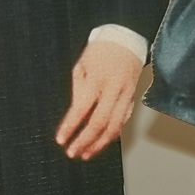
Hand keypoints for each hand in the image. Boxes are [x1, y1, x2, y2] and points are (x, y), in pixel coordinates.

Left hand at [55, 41, 145, 160]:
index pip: (81, 109)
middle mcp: (114, 90)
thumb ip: (78, 90)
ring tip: (86, 154)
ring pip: (115, 127)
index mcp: (97, 79)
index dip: (70, 127)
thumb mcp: (81, 65)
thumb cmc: (100, 52)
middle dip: (85, 141)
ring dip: (99, 144)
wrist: (127, 40)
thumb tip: (75, 117)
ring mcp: (126, 95)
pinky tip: (101, 143)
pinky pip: (123, 122)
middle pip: (100, 123)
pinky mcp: (133, 99)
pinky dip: (112, 135)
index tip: (61, 140)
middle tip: (73, 153)